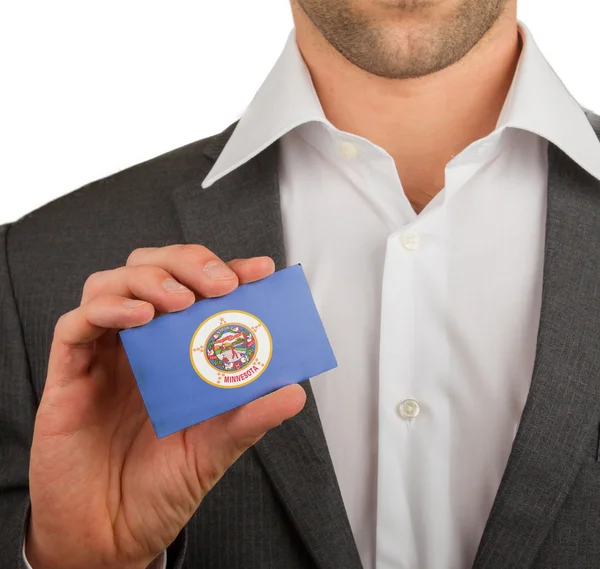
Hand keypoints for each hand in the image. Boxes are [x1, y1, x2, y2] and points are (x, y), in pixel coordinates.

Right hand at [26, 245, 305, 568]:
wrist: (111, 533)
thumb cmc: (161, 486)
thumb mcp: (216, 448)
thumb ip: (250, 417)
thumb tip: (295, 392)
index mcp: (178, 352)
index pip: (200, 291)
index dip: (228, 271)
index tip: (260, 270)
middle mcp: (142, 344)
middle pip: (153, 269)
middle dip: (187, 263)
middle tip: (220, 284)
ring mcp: (104, 355)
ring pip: (112, 283)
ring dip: (149, 279)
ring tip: (180, 301)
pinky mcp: (69, 374)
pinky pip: (75, 324)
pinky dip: (107, 309)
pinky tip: (140, 317)